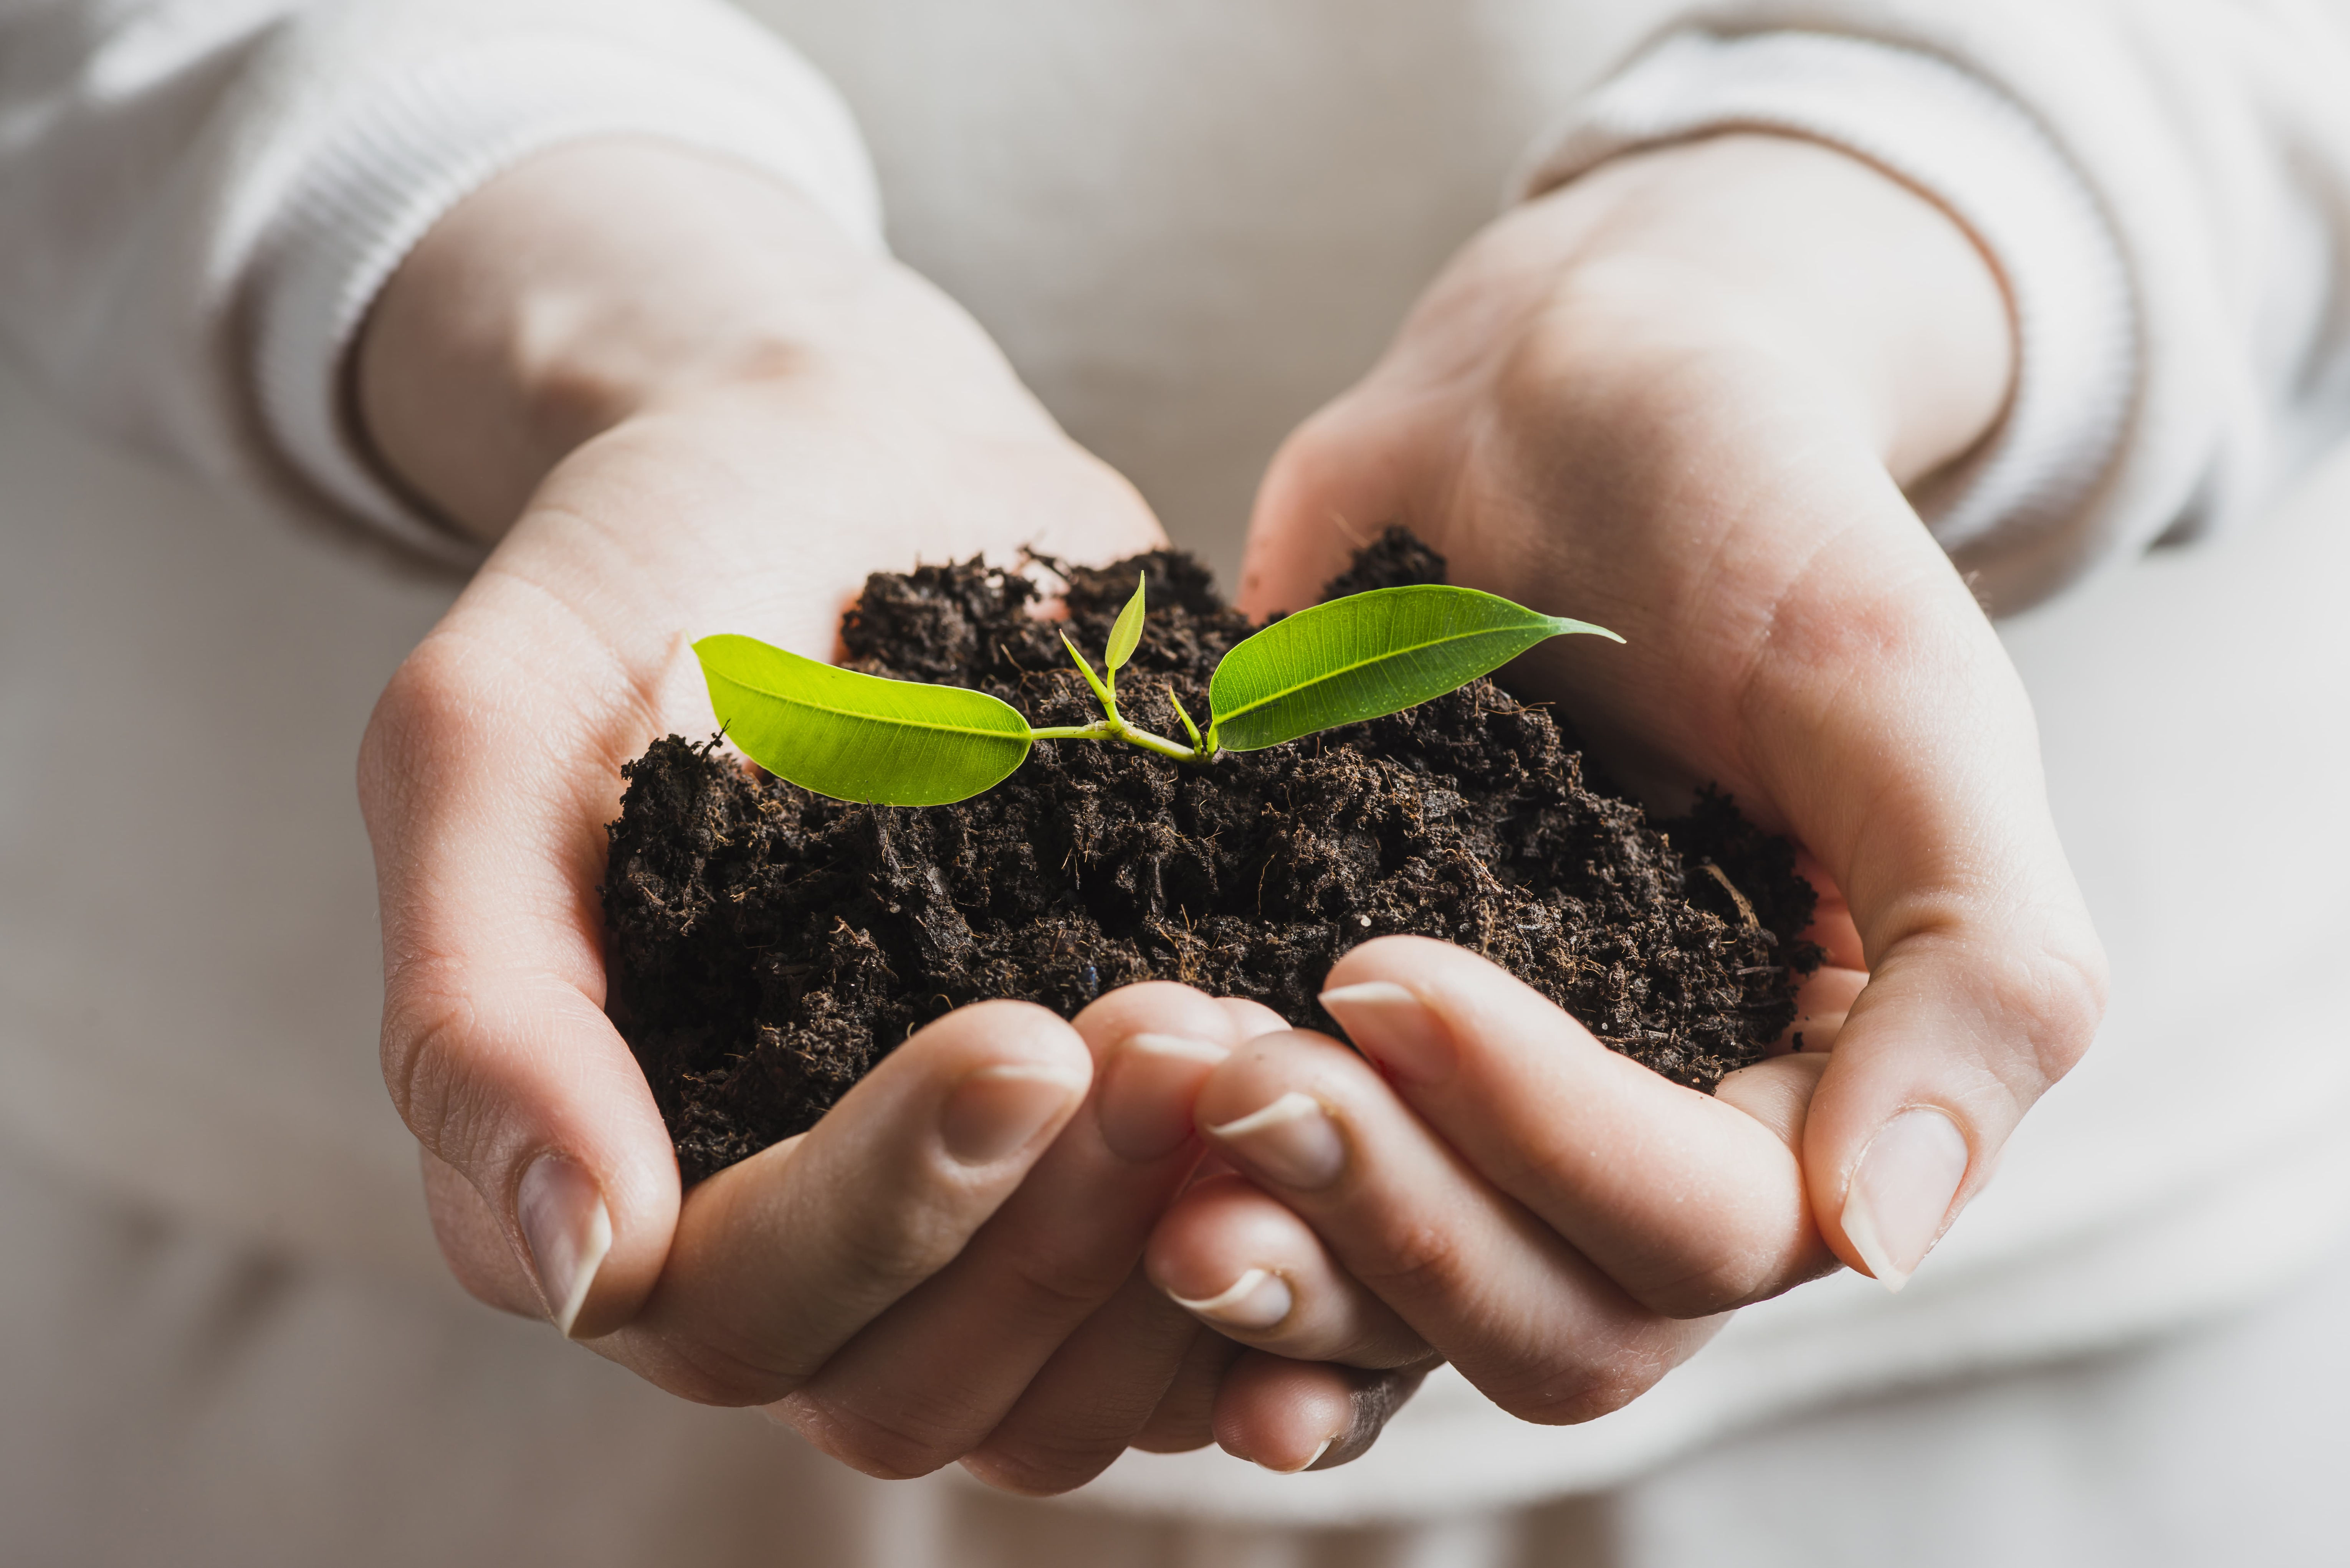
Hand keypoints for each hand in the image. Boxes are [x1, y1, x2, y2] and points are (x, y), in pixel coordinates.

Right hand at [354, 143, 1366, 1489]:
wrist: (839, 462)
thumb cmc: (641, 582)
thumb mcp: (493, 743)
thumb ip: (485, 1008)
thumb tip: (570, 1270)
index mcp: (628, 1170)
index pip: (737, 1309)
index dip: (885, 1211)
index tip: (1021, 1039)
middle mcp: (800, 1234)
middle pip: (922, 1385)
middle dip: (1061, 1232)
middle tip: (1175, 1027)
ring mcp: (970, 1215)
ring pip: (1075, 1388)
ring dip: (1183, 1254)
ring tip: (1269, 1050)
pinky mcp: (1111, 1157)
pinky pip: (1206, 1309)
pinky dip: (1295, 1271)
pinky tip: (1377, 1161)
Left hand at [1149, 134, 2106, 1431]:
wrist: (1560, 397)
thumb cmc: (1755, 516)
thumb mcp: (1904, 702)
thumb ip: (1978, 968)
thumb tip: (1884, 1241)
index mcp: (1809, 1084)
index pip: (1704, 1234)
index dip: (1542, 1144)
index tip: (1382, 972)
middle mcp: (1653, 1139)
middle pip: (1550, 1324)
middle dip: (1391, 1226)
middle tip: (1235, 1074)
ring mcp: (1488, 1115)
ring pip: (1407, 1316)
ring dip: (1283, 1268)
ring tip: (1149, 1143)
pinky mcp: (1351, 1060)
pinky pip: (1296, 1225)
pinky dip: (1210, 1247)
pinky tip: (1118, 1208)